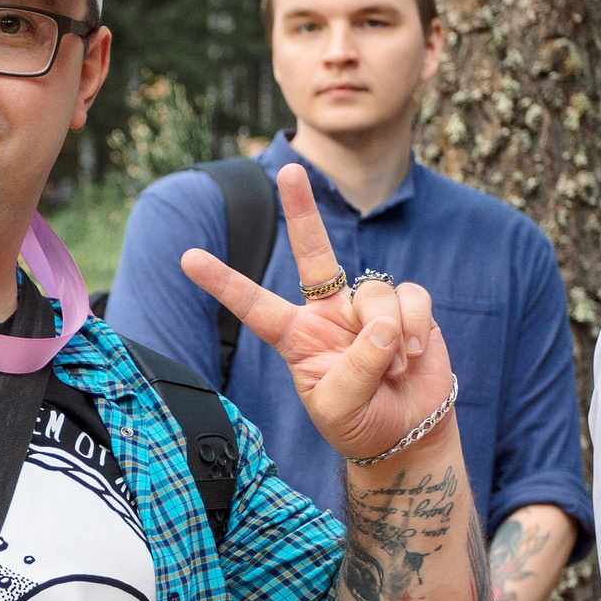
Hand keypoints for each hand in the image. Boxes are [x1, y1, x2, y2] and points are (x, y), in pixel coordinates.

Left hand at [181, 164, 453, 465]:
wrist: (409, 431)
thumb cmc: (361, 422)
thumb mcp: (340, 407)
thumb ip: (356, 368)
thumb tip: (381, 326)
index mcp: (296, 337)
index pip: (255, 306)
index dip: (224, 283)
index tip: (187, 258)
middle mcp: (328, 313)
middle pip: (315, 254)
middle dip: (303, 211)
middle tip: (289, 170)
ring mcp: (367, 306)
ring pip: (375, 292)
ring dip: (389, 332)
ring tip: (395, 369)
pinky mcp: (407, 306)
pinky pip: (410, 297)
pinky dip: (414, 327)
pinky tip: (413, 355)